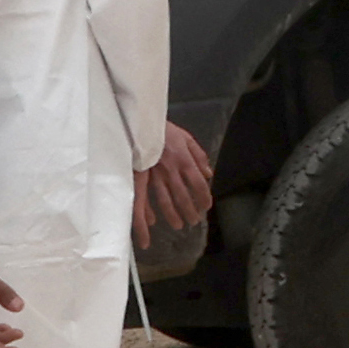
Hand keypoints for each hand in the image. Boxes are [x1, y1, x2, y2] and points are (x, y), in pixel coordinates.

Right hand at [132, 124, 215, 246]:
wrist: (140, 122)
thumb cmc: (164, 130)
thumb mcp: (187, 138)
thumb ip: (199, 157)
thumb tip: (209, 174)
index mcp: (184, 160)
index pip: (199, 185)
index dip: (204, 198)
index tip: (206, 207)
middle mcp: (171, 171)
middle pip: (183, 197)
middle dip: (190, 212)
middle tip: (194, 221)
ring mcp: (154, 175)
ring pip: (164, 201)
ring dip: (172, 216)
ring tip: (178, 225)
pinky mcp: (138, 177)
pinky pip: (143, 198)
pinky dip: (146, 212)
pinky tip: (151, 222)